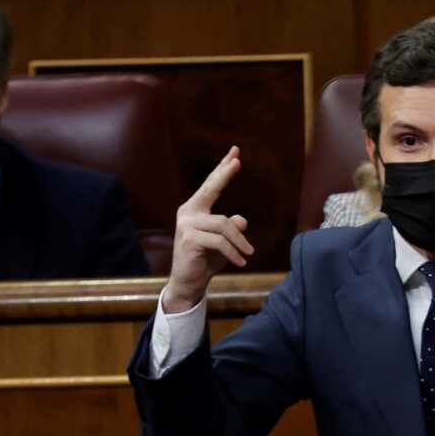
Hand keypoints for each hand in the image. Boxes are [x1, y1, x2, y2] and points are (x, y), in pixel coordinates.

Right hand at [165, 146, 253, 312]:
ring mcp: (186, 225)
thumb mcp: (224, 243)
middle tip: (237, 160)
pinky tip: (240, 261)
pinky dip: (233, 252)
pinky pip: (220, 241)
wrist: (188, 283)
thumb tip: (241, 219)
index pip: (211, 186)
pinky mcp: (190, 239)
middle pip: (210, 189)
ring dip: (239, 241)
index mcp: (195, 210)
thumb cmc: (205, 260)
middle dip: (224, 174)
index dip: (222, 169)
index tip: (235, 153)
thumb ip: (231, 229)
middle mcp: (188, 212)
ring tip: (248, 253)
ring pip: (224, 224)